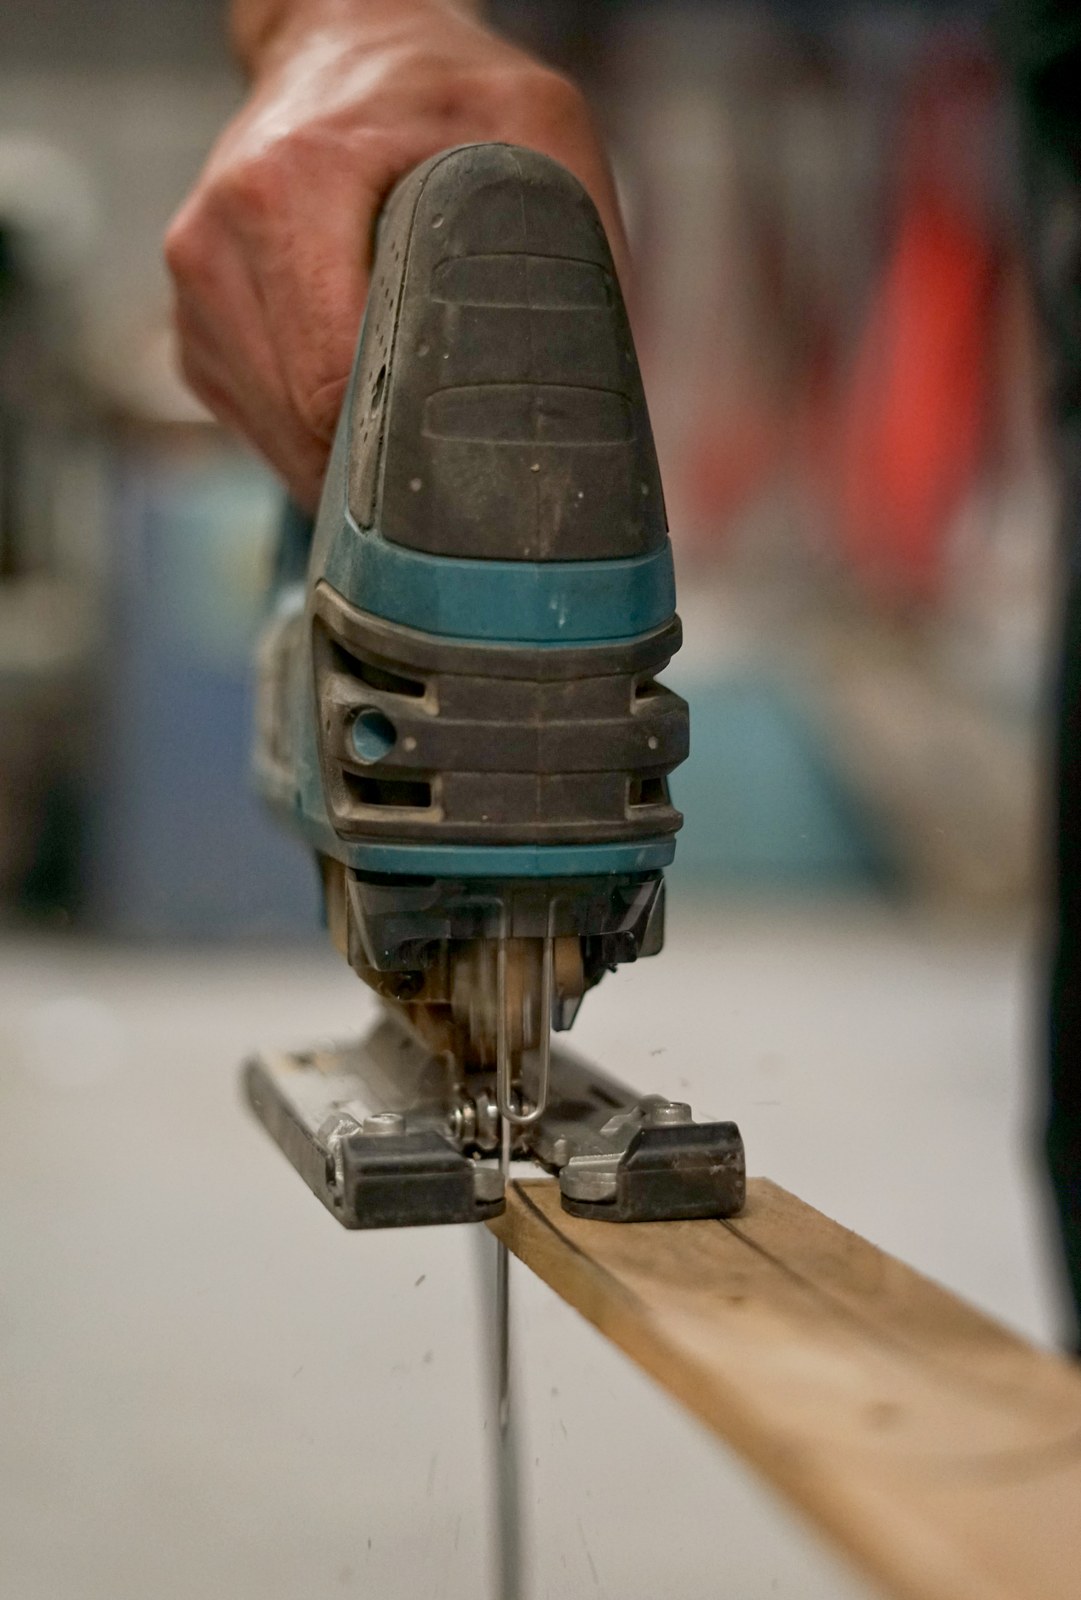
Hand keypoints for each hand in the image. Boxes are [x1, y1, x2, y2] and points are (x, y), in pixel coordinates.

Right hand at [165, 0, 627, 509]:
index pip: (328, 380)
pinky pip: (258, 430)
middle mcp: (216, 243)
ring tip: (416, 432)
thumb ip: (578, 235)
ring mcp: (195, 293)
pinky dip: (315, 440)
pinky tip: (366, 404)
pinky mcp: (197, 333)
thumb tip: (610, 376)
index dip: (402, 448)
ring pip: (275, 441)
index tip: (466, 472)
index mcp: (284, 188)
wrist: (347, 48)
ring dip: (346, 463)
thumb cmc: (438, 91)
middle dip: (381, 469)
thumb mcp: (534, 125)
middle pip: (298, 425)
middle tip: (459, 473)